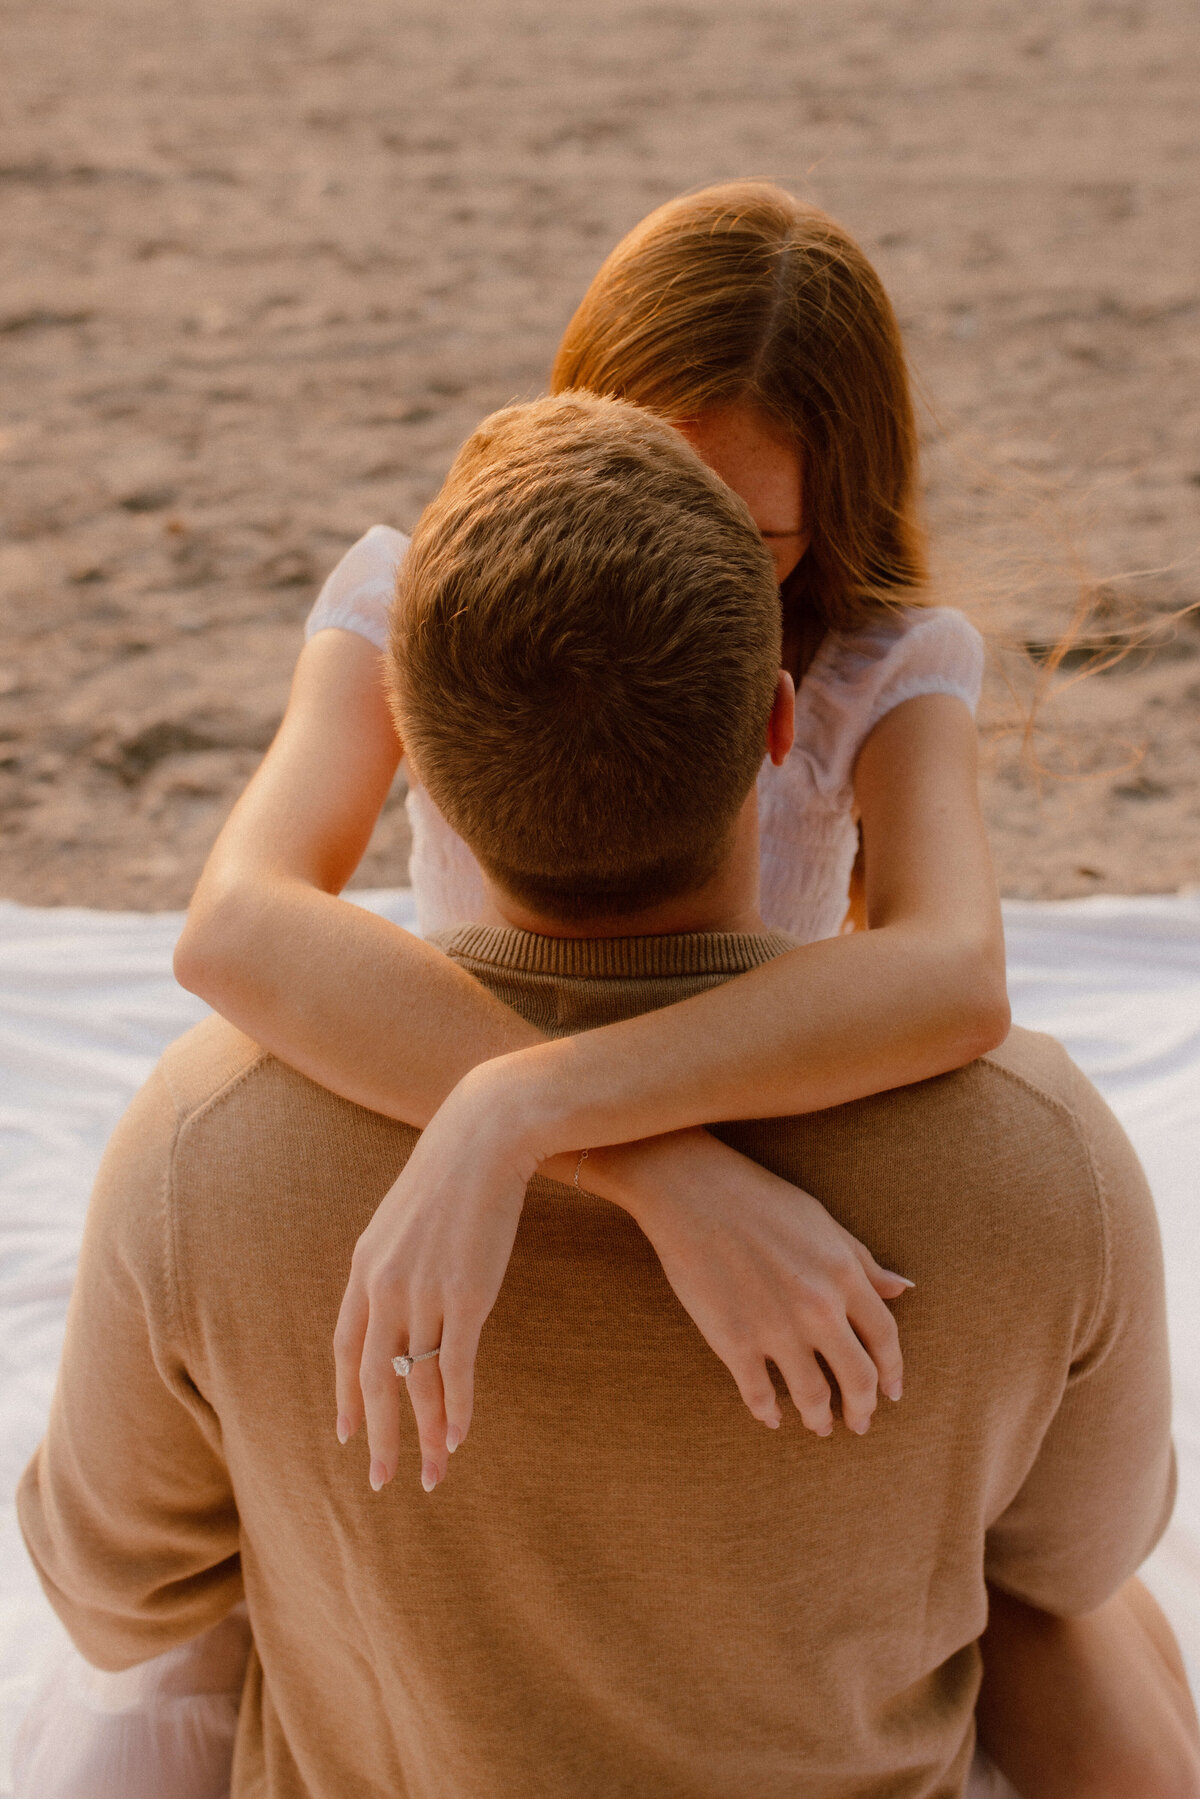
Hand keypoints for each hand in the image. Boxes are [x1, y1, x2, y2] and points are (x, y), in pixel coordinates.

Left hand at [334, 1067, 537, 1492]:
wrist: (483, 1138)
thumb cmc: (449, 1175)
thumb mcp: (402, 1220)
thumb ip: (392, 1263)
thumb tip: (395, 1297)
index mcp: (365, 1269)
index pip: (346, 1349)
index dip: (346, 1397)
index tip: (349, 1436)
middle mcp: (386, 1288)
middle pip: (374, 1380)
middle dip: (378, 1436)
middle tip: (380, 1480)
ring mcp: (425, 1294)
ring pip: (419, 1384)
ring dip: (426, 1435)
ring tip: (430, 1475)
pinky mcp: (467, 1297)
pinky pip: (457, 1368)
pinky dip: (458, 1409)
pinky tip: (460, 1438)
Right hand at [601, 1127, 910, 1437]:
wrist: (691, 1191)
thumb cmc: (759, 1199)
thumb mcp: (823, 1222)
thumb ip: (863, 1261)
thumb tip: (903, 1288)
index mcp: (844, 1274)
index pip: (885, 1338)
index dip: (893, 1371)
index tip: (892, 1392)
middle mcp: (818, 1307)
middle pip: (857, 1377)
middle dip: (863, 1408)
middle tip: (860, 1423)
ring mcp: (775, 1327)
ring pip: (812, 1395)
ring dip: (819, 1418)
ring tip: (819, 1426)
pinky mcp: (733, 1341)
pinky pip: (759, 1394)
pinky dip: (768, 1412)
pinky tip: (772, 1417)